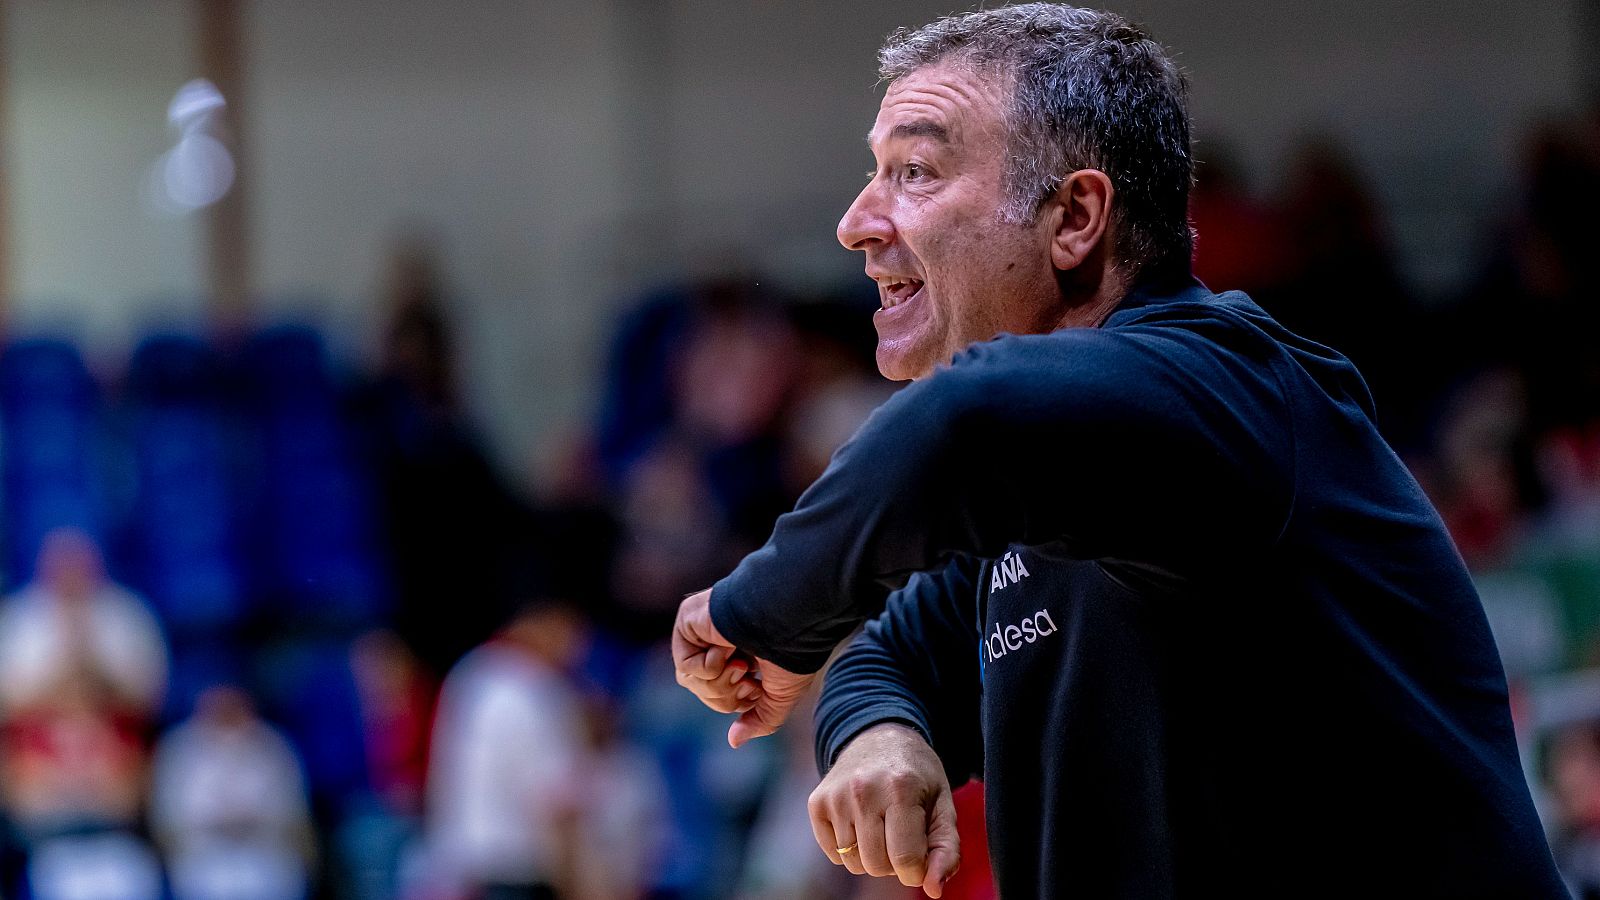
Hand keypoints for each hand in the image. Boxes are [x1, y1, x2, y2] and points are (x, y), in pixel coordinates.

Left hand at [672, 588, 816, 746]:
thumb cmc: (791, 651)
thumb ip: (759, 720)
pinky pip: (685, 666)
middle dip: (727, 694)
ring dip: (720, 682)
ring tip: (740, 664)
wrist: (786, 622)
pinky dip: (709, 666)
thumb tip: (734, 742)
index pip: (720, 693)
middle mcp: (716, 640)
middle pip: (704, 691)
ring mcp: (700, 631)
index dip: (737, 700)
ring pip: (692, 681)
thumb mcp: (778, 696)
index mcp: (738, 653)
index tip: (756, 687)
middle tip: (748, 677)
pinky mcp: (687, 622)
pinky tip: (727, 647)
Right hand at [807, 722, 959, 896]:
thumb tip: (933, 889)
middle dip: (894, 863)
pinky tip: (860, 824)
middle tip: (901, 836)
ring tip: (881, 828)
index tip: (922, 857)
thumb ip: (946, 849)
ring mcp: (835, 797)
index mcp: (900, 789)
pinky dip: (849, 850)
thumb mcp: (943, 806)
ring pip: (854, 864)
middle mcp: (863, 791)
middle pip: (877, 866)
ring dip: (872, 857)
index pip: (905, 859)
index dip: (916, 870)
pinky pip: (834, 854)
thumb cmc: (917, 777)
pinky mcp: (816, 803)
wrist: (878, 736)